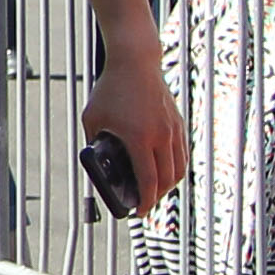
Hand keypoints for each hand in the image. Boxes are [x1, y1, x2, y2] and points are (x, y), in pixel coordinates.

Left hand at [84, 52, 188, 213]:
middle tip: (144, 204)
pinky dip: (175, 167)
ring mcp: (172, 129)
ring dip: (168, 184)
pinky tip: (164, 171)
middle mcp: (160, 136)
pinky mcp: (177, 123)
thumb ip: (94, 143)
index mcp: (139, 138)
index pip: (147, 180)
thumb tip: (96, 164)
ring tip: (154, 191)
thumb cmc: (110, 89)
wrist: (136, 62)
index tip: (139, 212)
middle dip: (156, 197)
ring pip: (179, 168)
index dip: (145, 201)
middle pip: (166, 179)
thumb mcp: (93, 118)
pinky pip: (181, 154)